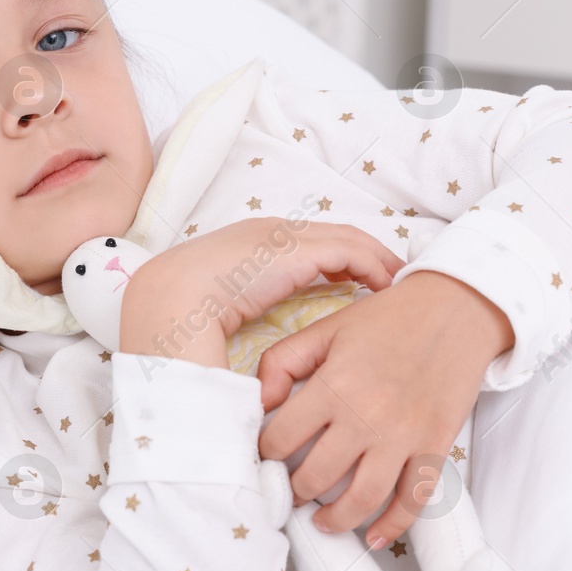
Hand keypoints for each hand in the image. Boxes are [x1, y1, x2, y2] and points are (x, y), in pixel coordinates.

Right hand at [119, 217, 404, 366]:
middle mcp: (271, 230)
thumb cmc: (185, 314)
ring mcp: (285, 236)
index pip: (307, 241)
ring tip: (398, 281)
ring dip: (378, 258)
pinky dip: (374, 266)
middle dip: (367, 251)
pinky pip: (352, 253)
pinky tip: (387, 286)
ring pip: (349, 239)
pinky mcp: (300, 250)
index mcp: (250, 241)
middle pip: (334, 234)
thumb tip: (255, 340)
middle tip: (394, 275)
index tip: (361, 276)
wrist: (173, 300)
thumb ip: (242, 309)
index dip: (339, 256)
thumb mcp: (218, 308)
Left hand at [255, 270, 514, 546]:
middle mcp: (366, 415)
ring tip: (322, 520)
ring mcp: (403, 435)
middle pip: (315, 476)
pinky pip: (413, 499)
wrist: (456, 309)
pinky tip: (374, 536)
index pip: (281, 439)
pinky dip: (393, 525)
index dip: (264, 455)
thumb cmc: (386, 318)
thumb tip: (259, 402)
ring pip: (361, 499)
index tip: (265, 459)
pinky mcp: (434, 445)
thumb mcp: (326, 328)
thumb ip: (282, 361)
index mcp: (334, 384)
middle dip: (294, 491)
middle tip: (289, 491)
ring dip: (335, 519)